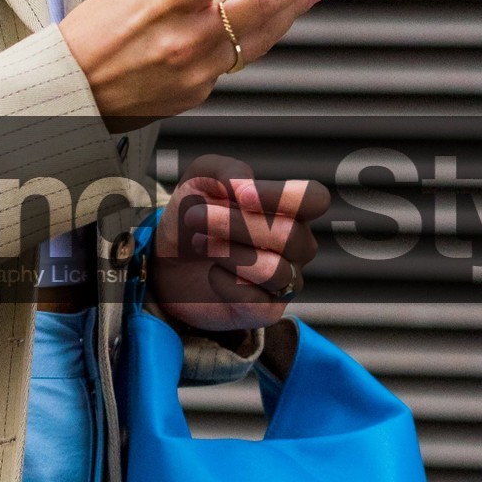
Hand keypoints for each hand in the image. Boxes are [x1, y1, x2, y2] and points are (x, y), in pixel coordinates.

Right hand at [58, 0, 346, 128]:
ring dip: (295, 5)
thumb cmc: (94, 32)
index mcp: (165, 4)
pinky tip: (282, 16)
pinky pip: (239, 58)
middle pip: (258, 3)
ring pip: (260, 34)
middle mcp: (186, 39)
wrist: (71, 92)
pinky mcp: (199, 92)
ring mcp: (196, 70)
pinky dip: (263, 33)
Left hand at [147, 155, 329, 354]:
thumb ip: (226, 170)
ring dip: (229, 252)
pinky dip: (226, 283)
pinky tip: (211, 272)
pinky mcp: (264, 311)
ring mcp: (284, 280)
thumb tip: (246, 186)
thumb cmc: (194, 214)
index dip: (283, 197)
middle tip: (195, 216)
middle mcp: (296, 246)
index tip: (242, 196)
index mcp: (290, 209)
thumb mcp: (201, 178)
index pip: (314, 199)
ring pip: (274, 270)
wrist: (166, 259)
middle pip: (289, 235)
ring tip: (199, 242)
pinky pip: (256, 300)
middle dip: (237, 224)